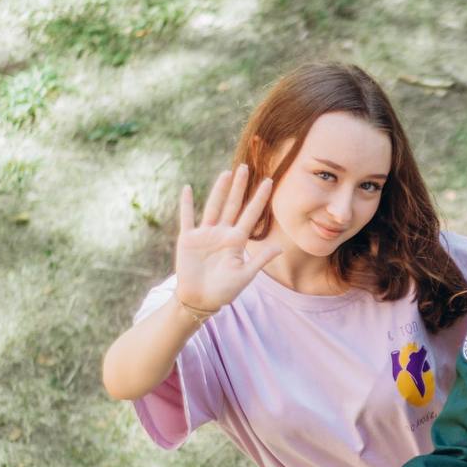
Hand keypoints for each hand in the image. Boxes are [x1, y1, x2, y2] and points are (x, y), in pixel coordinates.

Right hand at [174, 165, 281, 310]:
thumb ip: (260, 260)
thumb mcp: (245, 275)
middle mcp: (222, 233)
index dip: (259, 199)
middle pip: (233, 205)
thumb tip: (280, 247)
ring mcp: (205, 234)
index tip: (269, 182)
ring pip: (213, 206)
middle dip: (239, 187)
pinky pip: (187, 218)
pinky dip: (186, 204)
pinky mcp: (187, 239)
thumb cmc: (224, 290)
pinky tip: (187, 188)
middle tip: (246, 167)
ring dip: (219, 190)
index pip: (251, 215)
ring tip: (226, 173)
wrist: (200, 300)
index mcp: (237, 241)